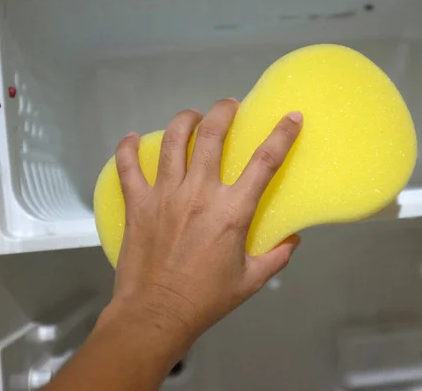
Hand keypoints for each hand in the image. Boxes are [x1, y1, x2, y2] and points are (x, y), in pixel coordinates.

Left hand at [104, 99, 302, 340]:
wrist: (156, 314)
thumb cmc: (206, 299)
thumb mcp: (251, 281)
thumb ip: (276, 257)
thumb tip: (293, 240)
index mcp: (232, 211)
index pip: (264, 162)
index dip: (282, 134)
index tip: (291, 117)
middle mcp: (199, 193)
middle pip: (212, 135)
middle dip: (224, 111)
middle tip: (229, 106)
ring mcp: (164, 195)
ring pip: (173, 141)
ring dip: (185, 120)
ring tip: (192, 117)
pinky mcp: (137, 203)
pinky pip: (128, 166)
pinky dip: (128, 148)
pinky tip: (133, 138)